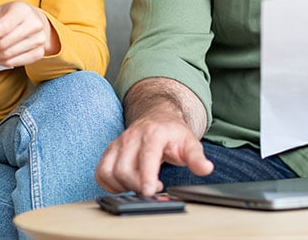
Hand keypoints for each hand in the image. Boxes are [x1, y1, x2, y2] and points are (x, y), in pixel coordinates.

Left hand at [0, 1, 59, 66]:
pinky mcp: (39, 53)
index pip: (3, 27)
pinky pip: (14, 63)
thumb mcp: (0, 12)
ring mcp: (39, 40)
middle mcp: (34, 25)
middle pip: (3, 44)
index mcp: (23, 10)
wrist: (36, 21)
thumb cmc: (14, 15)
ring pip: (7, 56)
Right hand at [95, 115, 213, 195]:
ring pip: (109, 171)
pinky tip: (125, 185)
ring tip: (140, 185)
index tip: (149, 191)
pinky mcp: (110, 150)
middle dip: (137, 186)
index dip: (146, 176)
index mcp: (153, 134)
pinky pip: (101, 172)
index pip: (146, 157)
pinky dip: (109, 184)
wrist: (158, 117)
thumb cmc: (173, 133)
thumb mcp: (190, 143)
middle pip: (124, 169)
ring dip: (122, 186)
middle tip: (153, 187)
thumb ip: (197, 158)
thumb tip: (206, 169)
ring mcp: (119, 143)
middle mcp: (132, 136)